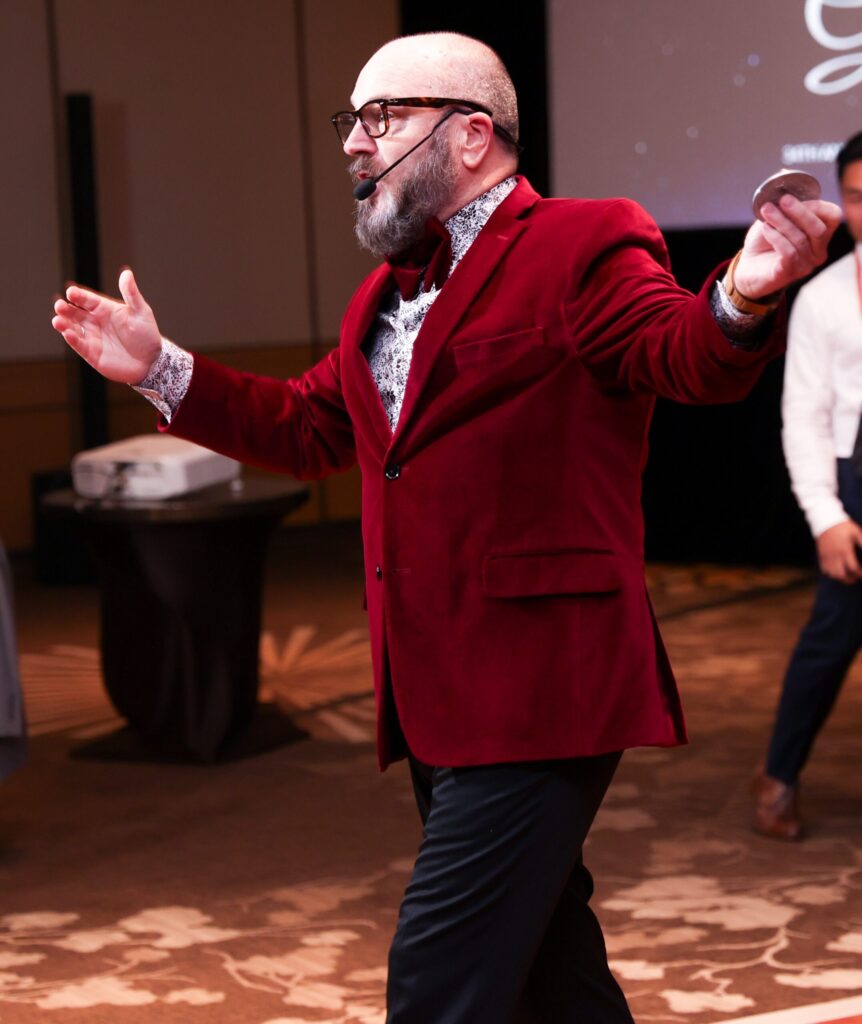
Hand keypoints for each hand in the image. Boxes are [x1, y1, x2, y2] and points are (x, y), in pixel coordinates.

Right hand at [51, 269, 162, 383]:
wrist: (152, 361)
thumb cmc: (147, 335)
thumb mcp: (141, 312)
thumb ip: (131, 294)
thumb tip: (127, 273)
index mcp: (104, 309)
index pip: (87, 300)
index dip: (79, 296)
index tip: (71, 292)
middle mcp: (95, 322)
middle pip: (75, 313)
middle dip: (65, 309)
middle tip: (59, 305)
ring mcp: (92, 338)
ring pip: (72, 328)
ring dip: (63, 324)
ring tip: (58, 320)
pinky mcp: (92, 354)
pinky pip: (79, 345)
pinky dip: (72, 340)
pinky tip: (68, 334)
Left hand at [733, 194, 841, 298]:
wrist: (746, 267)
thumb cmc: (764, 241)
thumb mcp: (775, 218)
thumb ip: (785, 207)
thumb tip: (786, 186)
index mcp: (820, 235)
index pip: (832, 217)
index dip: (816, 205)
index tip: (795, 196)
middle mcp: (817, 251)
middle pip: (819, 229)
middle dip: (801, 212)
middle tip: (783, 200)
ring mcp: (805, 264)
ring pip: (800, 239)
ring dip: (782, 222)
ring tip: (766, 211)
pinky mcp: (789, 273)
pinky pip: (788, 253)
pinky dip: (776, 237)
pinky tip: (765, 228)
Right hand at [816, 519, 861, 583]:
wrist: (825, 520)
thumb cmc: (843, 526)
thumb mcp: (856, 532)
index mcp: (845, 550)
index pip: (853, 568)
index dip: (860, 573)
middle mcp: (835, 555)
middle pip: (842, 575)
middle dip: (851, 579)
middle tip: (857, 577)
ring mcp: (827, 557)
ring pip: (833, 575)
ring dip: (841, 578)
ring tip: (848, 576)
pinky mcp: (822, 556)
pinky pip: (825, 570)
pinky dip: (831, 574)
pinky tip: (837, 571)